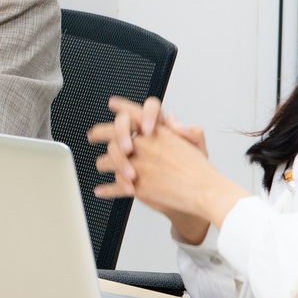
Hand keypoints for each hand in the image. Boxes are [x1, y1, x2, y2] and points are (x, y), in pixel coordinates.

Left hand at [91, 96, 236, 243]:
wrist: (205, 193)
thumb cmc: (200, 171)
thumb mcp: (195, 143)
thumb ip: (182, 129)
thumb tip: (171, 117)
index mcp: (157, 133)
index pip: (134, 113)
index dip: (122, 106)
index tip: (113, 104)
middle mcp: (144, 146)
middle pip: (113, 134)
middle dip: (99, 133)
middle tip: (93, 136)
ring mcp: (138, 166)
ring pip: (108, 161)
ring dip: (102, 163)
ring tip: (101, 166)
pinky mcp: (136, 186)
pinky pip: (114, 186)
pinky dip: (106, 190)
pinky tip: (101, 191)